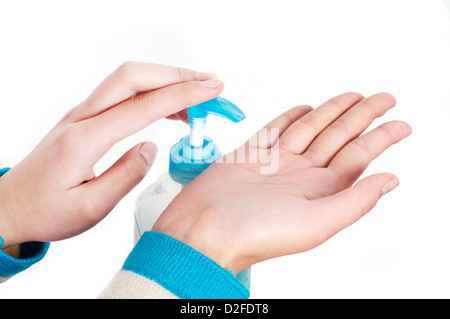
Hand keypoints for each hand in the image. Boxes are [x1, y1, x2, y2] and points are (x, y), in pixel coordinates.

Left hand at [0, 62, 222, 247]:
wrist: (13, 205)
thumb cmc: (47, 211)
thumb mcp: (89, 208)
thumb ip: (124, 176)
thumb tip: (152, 147)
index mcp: (84, 140)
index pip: (142, 106)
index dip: (181, 95)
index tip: (212, 90)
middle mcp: (82, 117)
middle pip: (133, 76)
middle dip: (177, 75)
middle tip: (212, 85)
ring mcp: (83, 113)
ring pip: (128, 79)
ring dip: (167, 80)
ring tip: (199, 99)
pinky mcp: (87, 117)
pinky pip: (124, 93)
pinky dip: (153, 93)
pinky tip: (171, 110)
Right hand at [153, 92, 411, 273]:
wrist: (202, 230)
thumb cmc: (252, 233)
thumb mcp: (315, 224)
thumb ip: (354, 201)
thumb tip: (389, 181)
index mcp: (318, 191)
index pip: (358, 157)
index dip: (381, 138)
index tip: (401, 123)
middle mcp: (300, 175)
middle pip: (339, 138)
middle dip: (362, 116)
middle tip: (383, 98)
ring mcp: (275, 163)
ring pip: (311, 129)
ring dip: (332, 111)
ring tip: (352, 97)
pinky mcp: (250, 154)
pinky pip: (277, 128)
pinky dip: (292, 117)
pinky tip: (305, 108)